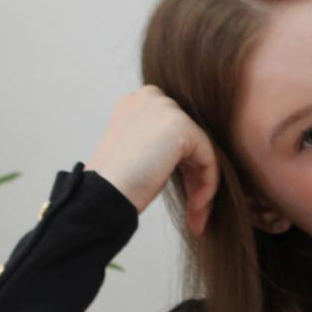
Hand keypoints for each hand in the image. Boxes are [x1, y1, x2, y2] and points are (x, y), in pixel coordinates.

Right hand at [85, 84, 221, 236]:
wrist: (102, 193)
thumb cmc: (114, 184)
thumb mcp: (138, 155)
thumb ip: (161, 147)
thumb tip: (193, 161)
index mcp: (136, 103)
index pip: (174, 133)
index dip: (182, 167)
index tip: (185, 196)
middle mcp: (150, 97)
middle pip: (190, 139)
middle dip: (195, 177)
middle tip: (194, 208)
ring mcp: (165, 108)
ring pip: (202, 150)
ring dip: (203, 185)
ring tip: (196, 214)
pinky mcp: (180, 126)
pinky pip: (209, 158)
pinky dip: (208, 184)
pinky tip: (196, 206)